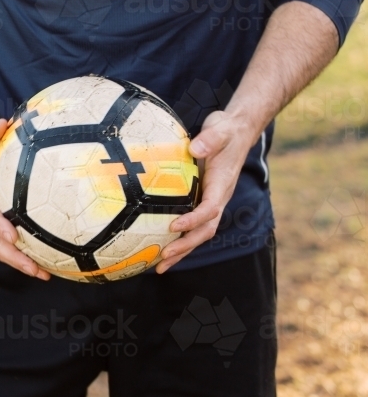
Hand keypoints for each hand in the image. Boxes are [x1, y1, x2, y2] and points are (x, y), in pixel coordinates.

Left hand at [157, 110, 253, 272]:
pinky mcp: (203, 199)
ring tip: (160, 267)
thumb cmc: (225, 130)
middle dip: (186, 246)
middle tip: (163, 258)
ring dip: (181, 251)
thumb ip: (210, 139)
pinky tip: (159, 249)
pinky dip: (179, 240)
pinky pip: (192, 225)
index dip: (193, 220)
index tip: (173, 226)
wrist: (236, 130)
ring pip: (199, 233)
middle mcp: (218, 197)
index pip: (210, 208)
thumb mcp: (219, 129)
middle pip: (205, 230)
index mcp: (222, 184)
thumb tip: (196, 148)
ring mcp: (211, 201)